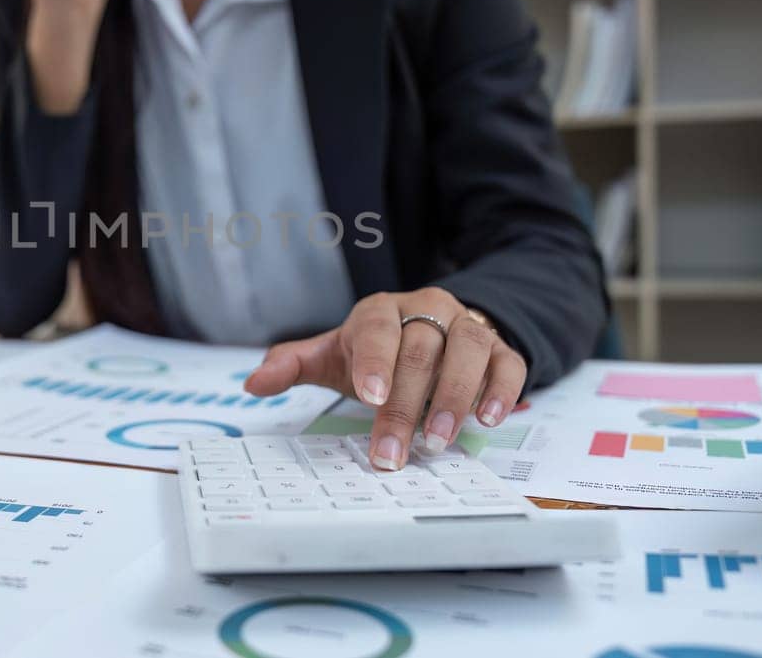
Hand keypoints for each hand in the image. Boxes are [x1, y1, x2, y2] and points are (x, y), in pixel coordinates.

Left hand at [244, 288, 526, 470]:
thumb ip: (294, 365)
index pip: (376, 330)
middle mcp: (427, 310)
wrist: (431, 330)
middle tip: (394, 451)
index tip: (371, 398)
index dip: (374, 362)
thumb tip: (253, 383)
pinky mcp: (499, 347)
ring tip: (440, 440)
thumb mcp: (332, 355)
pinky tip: (489, 419)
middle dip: (406, 404)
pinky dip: (502, 389)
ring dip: (456, 397)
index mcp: (380, 312)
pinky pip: (508, 362)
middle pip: (419, 350)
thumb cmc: (376, 351)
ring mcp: (466, 326)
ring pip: (468, 350)